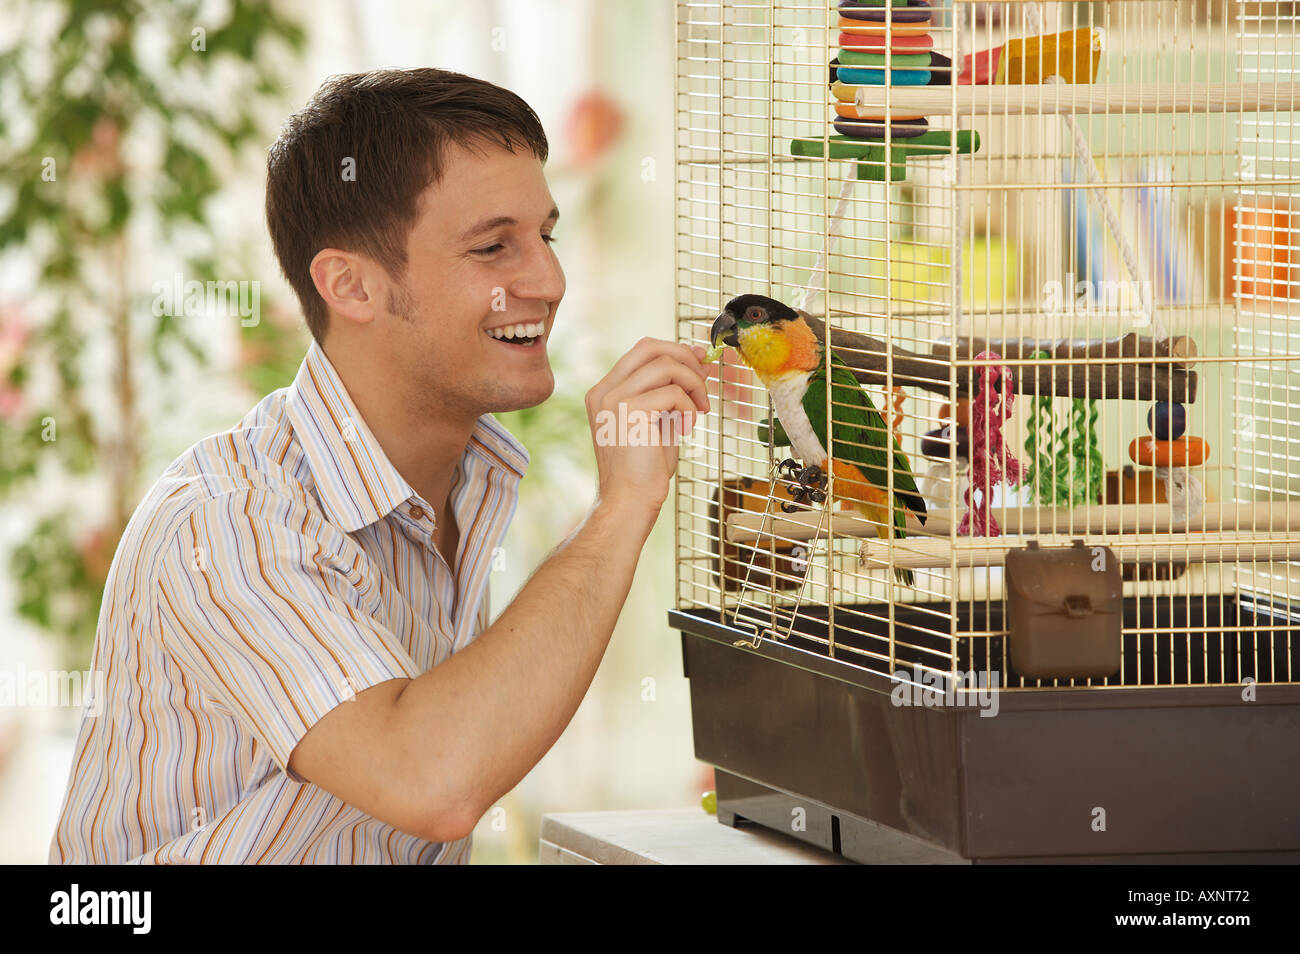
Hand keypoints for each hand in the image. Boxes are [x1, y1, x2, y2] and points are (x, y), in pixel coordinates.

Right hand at [585, 337, 711, 518]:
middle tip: (704, 380)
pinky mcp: (630, 411)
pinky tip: (687, 428)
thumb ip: (669, 392)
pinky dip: (689, 407)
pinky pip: (673, 392)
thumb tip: (695, 363)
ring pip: (666, 365)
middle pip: (650, 346)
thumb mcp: (656, 421)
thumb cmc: (644, 469)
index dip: (674, 350)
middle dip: (684, 357)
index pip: (641, 351)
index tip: (698, 361)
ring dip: (693, 384)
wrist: (629, 501)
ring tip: (700, 409)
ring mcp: (614, 399)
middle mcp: (604, 391)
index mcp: (605, 392)